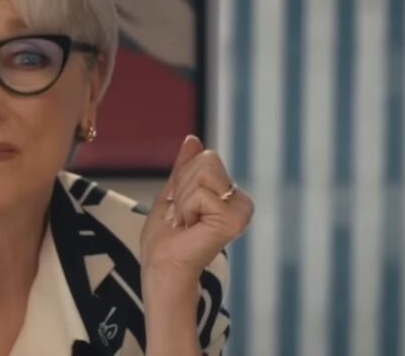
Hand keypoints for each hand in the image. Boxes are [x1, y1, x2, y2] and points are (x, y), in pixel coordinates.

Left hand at [140, 135, 253, 280]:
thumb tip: (193, 139)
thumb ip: (185, 167)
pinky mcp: (234, 220)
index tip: (182, 207)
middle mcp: (241, 202)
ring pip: (202, 173)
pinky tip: (191, 229)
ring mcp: (241, 211)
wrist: (163, 265)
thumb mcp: (174, 193)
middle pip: (207, 159)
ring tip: (187, 223)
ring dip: (183, 199)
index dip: (182, 180)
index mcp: (230, 195)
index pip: (205, 156)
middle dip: (183, 187)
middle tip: (183, 216)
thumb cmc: (166, 237)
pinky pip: (200, 193)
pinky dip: (186, 209)